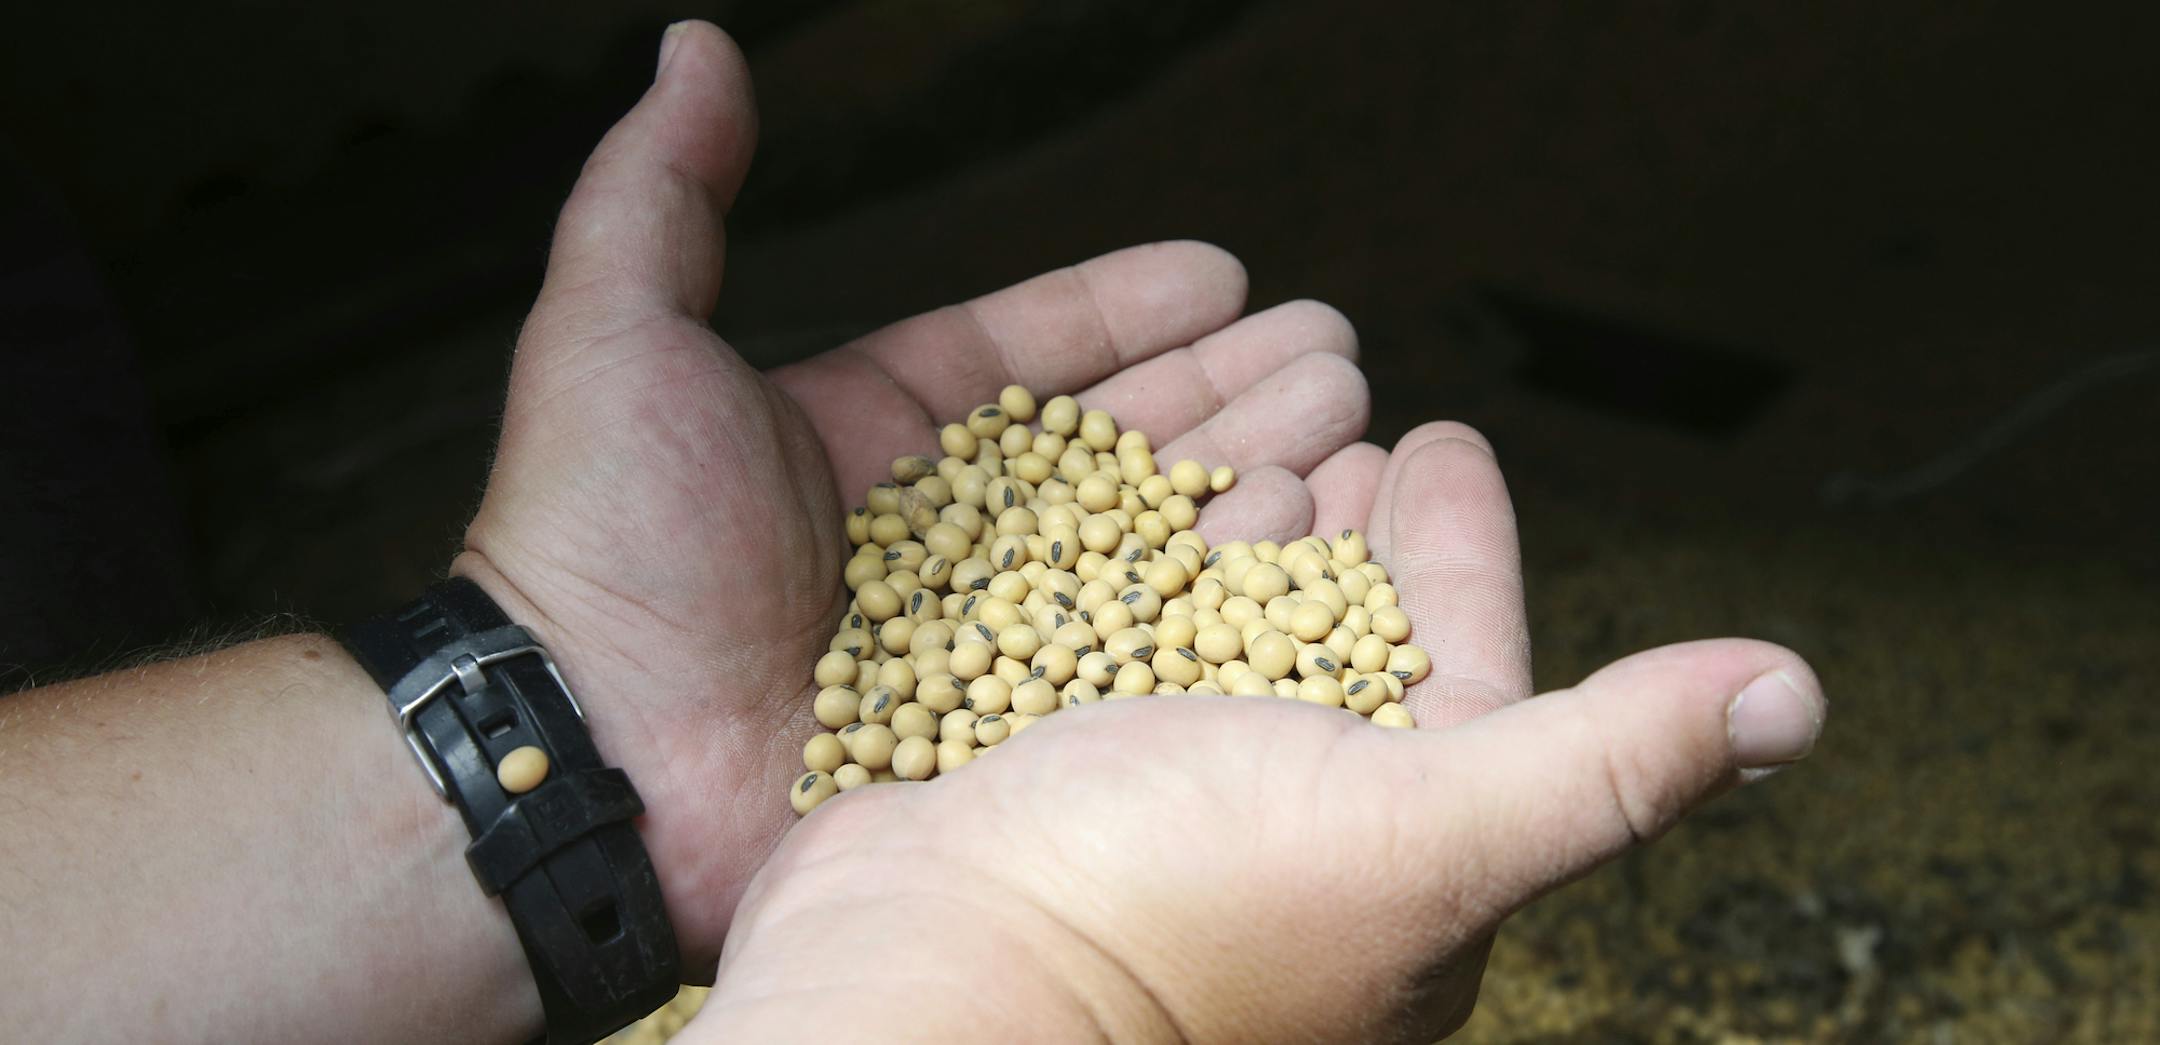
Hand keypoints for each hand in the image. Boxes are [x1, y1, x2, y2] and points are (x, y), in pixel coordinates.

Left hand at [451, 21, 1374, 969]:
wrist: (588, 756)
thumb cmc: (595, 545)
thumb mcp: (615, 332)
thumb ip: (664, 188)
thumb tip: (695, 44)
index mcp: (864, 437)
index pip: (1026, 356)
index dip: (1125, 311)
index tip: (1222, 271)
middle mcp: (935, 538)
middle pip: (1110, 445)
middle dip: (1228, 389)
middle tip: (1333, 349)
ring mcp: (979, 640)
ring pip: (1143, 545)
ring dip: (1251, 477)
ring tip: (1350, 423)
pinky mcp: (1008, 736)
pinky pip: (1135, 661)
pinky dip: (1223, 609)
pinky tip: (1308, 549)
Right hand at [686, 373, 1829, 1033]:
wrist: (927, 985)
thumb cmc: (1176, 926)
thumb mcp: (1423, 833)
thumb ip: (1600, 760)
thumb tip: (1793, 696)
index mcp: (1395, 856)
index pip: (1459, 670)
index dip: (1461, 553)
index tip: (1446, 442)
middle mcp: (1282, 831)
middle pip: (1339, 641)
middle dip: (1351, 525)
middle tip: (1353, 414)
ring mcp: (1158, 800)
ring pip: (1221, 633)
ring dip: (1244, 529)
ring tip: (1250, 439)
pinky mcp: (1048, 768)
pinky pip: (1107, 638)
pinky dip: (1124, 563)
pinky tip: (1115, 505)